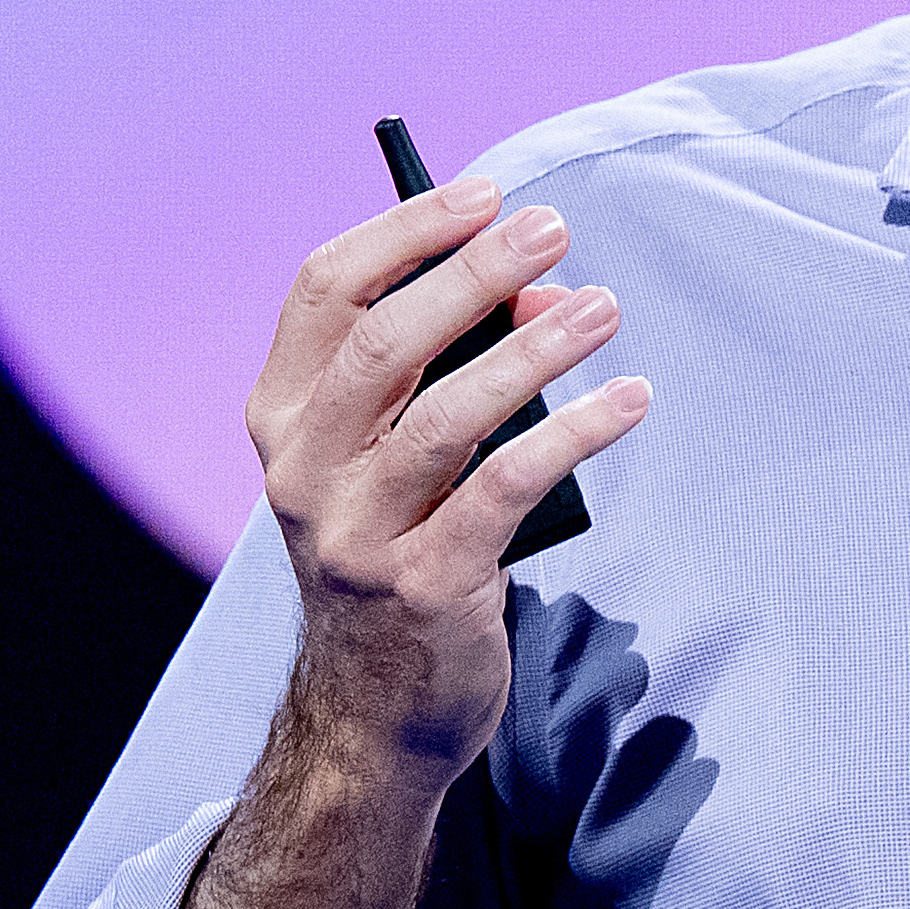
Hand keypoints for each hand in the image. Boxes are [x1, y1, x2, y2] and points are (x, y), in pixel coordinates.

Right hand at [246, 175, 648, 782]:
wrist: (374, 714)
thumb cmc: (396, 554)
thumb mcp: (399, 459)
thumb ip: (454, 371)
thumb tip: (547, 294)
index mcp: (283, 422)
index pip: (323, 294)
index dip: (404, 232)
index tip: (483, 194)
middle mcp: (301, 473)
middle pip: (385, 342)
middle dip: (474, 272)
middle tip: (553, 230)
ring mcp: (356, 535)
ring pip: (446, 415)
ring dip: (534, 349)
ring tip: (604, 308)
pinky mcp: (425, 588)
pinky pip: (507, 488)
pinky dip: (574, 433)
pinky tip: (626, 401)